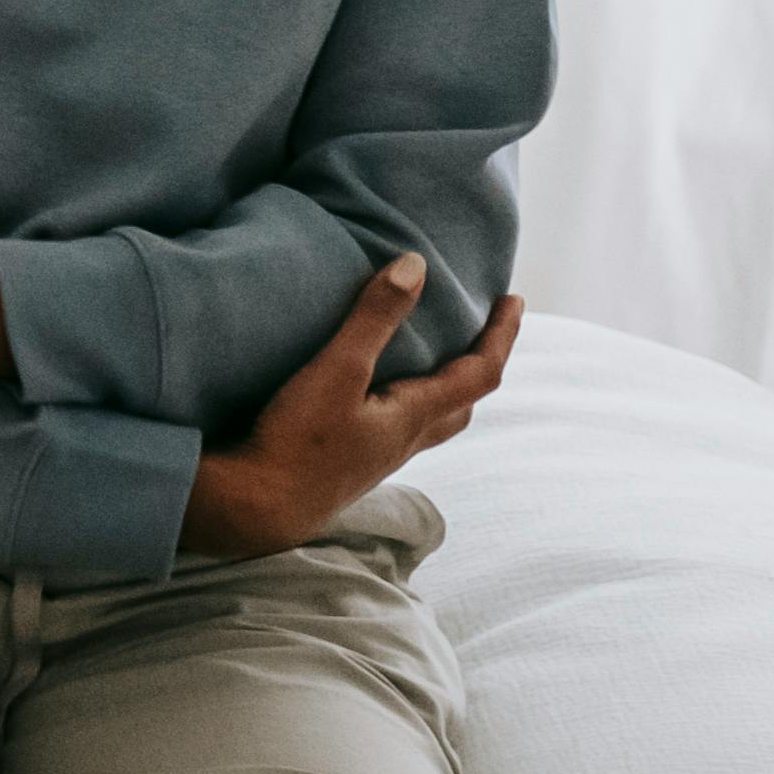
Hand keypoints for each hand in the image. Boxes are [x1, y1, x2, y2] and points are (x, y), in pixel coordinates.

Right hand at [181, 256, 522, 559]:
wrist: (259, 508)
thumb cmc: (298, 440)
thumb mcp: (336, 370)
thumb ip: (373, 319)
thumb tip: (414, 265)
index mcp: (413, 416)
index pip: (479, 373)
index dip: (502, 334)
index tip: (515, 299)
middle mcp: (405, 439)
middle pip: (463, 403)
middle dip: (480, 364)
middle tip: (484, 331)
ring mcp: (377, 456)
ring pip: (433, 421)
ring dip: (446, 388)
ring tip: (435, 359)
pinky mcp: (349, 463)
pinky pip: (399, 430)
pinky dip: (407, 403)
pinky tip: (376, 397)